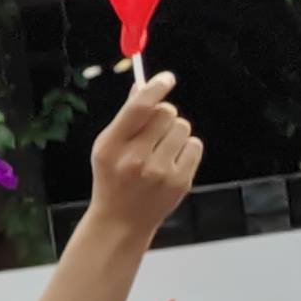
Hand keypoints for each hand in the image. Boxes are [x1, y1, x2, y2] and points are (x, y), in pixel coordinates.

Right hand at [81, 68, 201, 237]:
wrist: (121, 222)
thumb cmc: (113, 179)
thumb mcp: (106, 149)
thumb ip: (125, 118)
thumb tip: (141, 86)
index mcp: (110, 146)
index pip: (139, 108)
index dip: (156, 88)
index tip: (167, 79)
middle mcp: (134, 159)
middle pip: (166, 112)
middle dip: (164, 115)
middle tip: (155, 131)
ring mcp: (158, 172)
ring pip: (182, 127)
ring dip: (175, 133)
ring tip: (161, 150)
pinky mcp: (179, 181)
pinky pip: (194, 145)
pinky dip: (186, 149)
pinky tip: (172, 162)